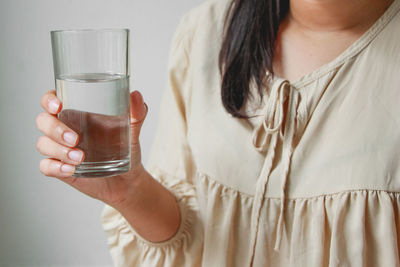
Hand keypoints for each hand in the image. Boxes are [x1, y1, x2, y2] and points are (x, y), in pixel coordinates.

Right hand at [36, 90, 147, 207]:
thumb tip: (136, 95)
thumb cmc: (127, 149)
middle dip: (55, 128)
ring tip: (80, 158)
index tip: (58, 106)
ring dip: (58, 150)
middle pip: (43, 121)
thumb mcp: (133, 130)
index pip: (52, 100)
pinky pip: (46, 166)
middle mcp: (65, 129)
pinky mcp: (61, 169)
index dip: (48, 100)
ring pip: (43, 144)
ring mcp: (61, 149)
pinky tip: (70, 169)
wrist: (129, 179)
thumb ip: (137, 112)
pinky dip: (55, 167)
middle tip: (75, 139)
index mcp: (78, 114)